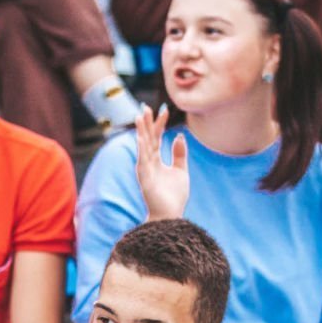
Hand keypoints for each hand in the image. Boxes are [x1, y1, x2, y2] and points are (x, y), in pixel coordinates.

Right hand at [134, 104, 188, 221]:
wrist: (170, 215)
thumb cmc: (174, 197)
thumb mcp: (181, 171)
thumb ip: (179, 154)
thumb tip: (178, 136)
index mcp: (156, 161)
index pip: (156, 138)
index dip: (159, 124)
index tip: (164, 109)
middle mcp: (148, 163)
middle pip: (147, 139)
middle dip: (146, 123)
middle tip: (145, 107)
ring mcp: (145, 170)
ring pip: (143, 147)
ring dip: (141, 131)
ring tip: (140, 116)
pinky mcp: (145, 179)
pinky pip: (142, 160)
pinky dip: (142, 148)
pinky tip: (141, 137)